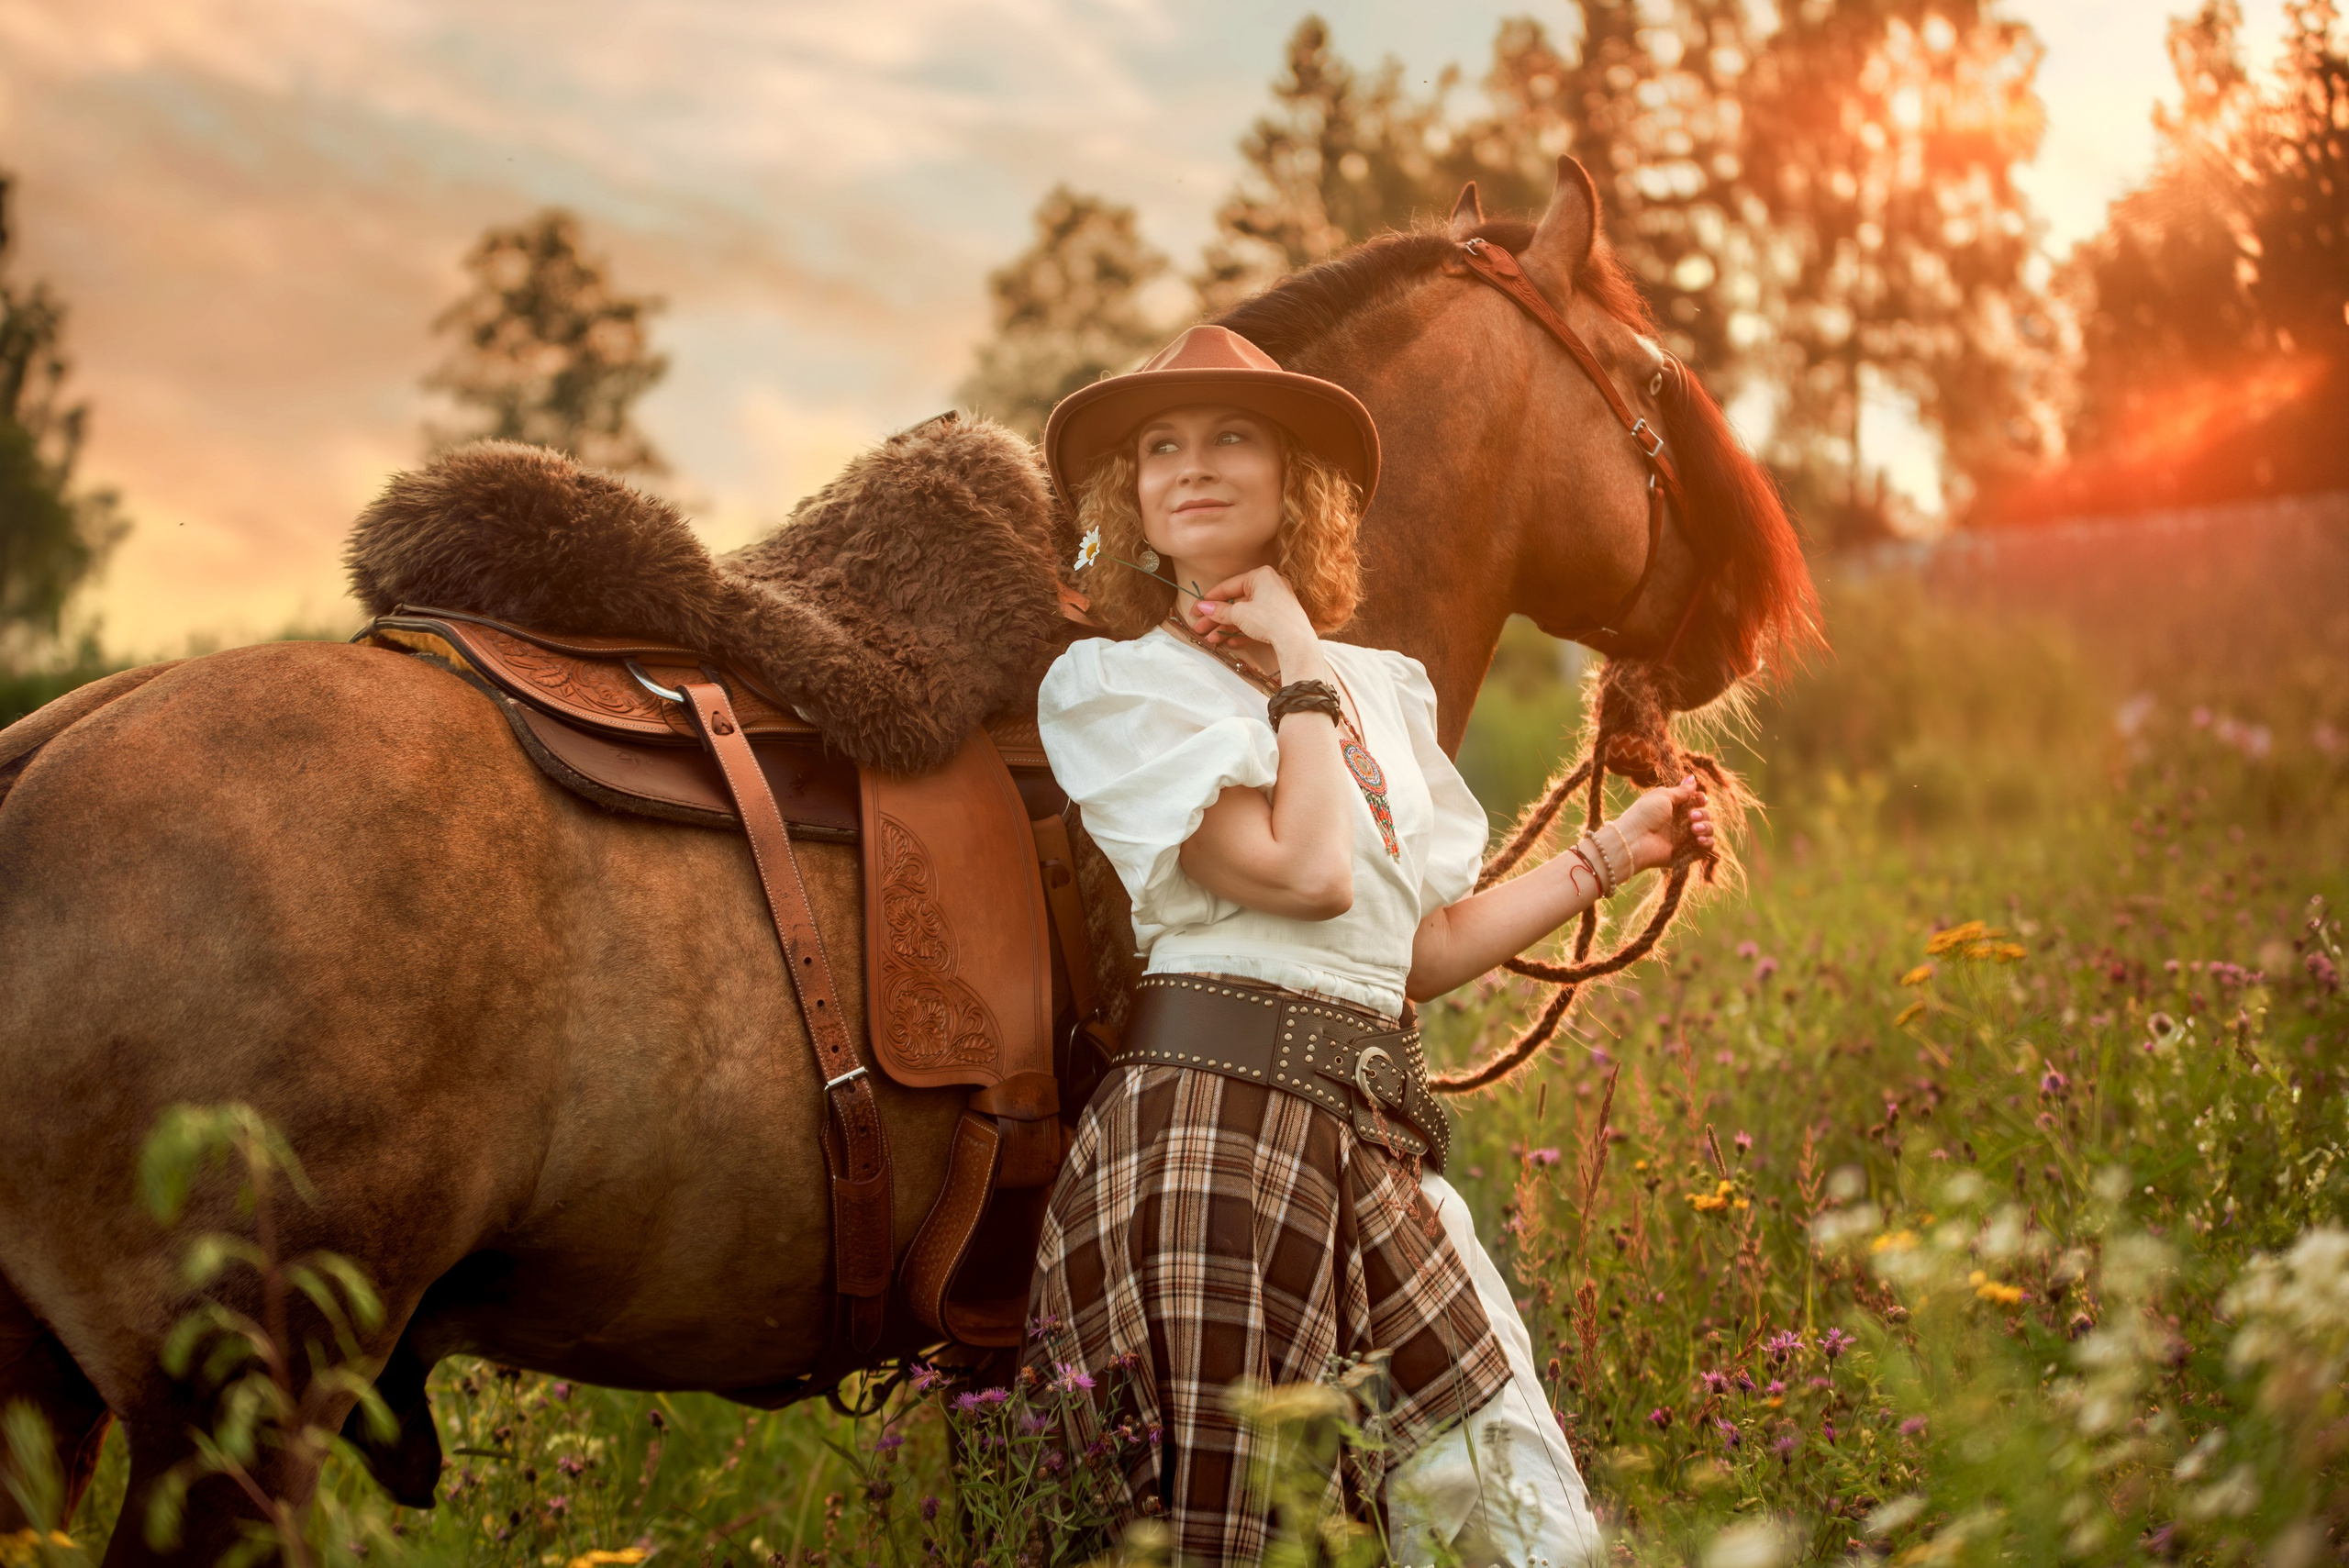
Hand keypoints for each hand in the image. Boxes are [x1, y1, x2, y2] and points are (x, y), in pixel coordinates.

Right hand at [1187, 566, 1316, 656]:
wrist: (1296, 642)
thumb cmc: (1269, 619)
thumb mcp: (1240, 614)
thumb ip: (1220, 610)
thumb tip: (1203, 607)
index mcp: (1261, 576)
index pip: (1229, 586)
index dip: (1209, 599)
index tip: (1196, 610)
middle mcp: (1270, 586)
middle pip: (1236, 602)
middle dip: (1216, 618)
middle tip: (1199, 628)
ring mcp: (1276, 603)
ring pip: (1245, 615)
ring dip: (1226, 628)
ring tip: (1211, 639)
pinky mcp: (1280, 619)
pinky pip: (1257, 623)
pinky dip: (1243, 632)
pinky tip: (1229, 643)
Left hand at [1612, 774, 1713, 872]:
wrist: (1634, 839)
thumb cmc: (1645, 814)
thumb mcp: (1663, 796)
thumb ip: (1681, 791)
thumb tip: (1693, 778)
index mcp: (1674, 808)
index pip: (1696, 803)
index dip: (1701, 800)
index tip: (1699, 798)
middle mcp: (1680, 823)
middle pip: (1704, 816)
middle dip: (1703, 814)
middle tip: (1691, 817)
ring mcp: (1684, 839)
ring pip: (1707, 831)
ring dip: (1707, 827)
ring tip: (1694, 829)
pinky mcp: (1686, 854)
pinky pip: (1705, 849)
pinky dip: (1708, 843)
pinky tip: (1699, 840)